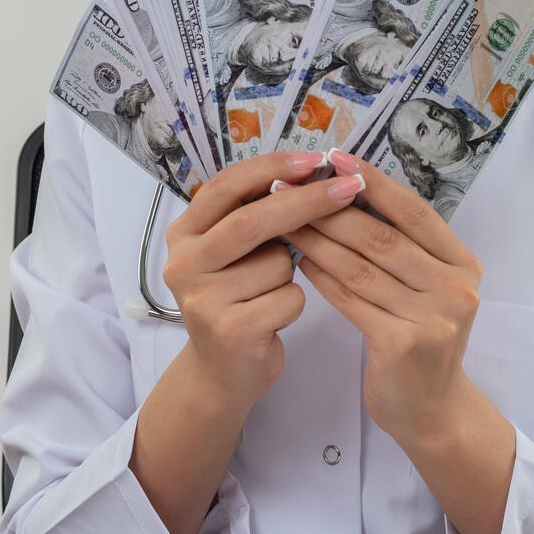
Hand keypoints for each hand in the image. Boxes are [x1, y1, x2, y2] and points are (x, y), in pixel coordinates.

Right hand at [161, 150, 370, 411]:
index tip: (314, 159)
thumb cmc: (239, 299)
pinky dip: (295, 303)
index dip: (271, 169)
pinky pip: (288, 297)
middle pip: (251, 221)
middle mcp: (183, 263)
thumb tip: (312, 172)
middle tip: (351, 188)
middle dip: (306, 202)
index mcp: (183, 233)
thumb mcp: (234, 253)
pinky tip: (275, 317)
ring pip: (277, 262)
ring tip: (270, 291)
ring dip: (292, 272)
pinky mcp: (230, 331)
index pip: (226, 186)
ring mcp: (202, 300)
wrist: (222, 373)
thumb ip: (256, 215)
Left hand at [286, 150, 486, 449]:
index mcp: (463, 265)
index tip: (337, 157)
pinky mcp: (402, 344)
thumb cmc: (421, 339)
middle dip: (332, 208)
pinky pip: (352, 299)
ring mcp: (432, 318)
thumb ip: (403, 248)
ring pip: (362, 267)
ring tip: (283, 218)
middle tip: (291, 186)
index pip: (415, 212)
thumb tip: (346, 190)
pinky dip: (323, 277)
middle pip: (383, 237)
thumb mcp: (428, 288)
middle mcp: (455, 288)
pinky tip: (300, 260)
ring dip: (318, 239)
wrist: (431, 410)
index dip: (375, 182)